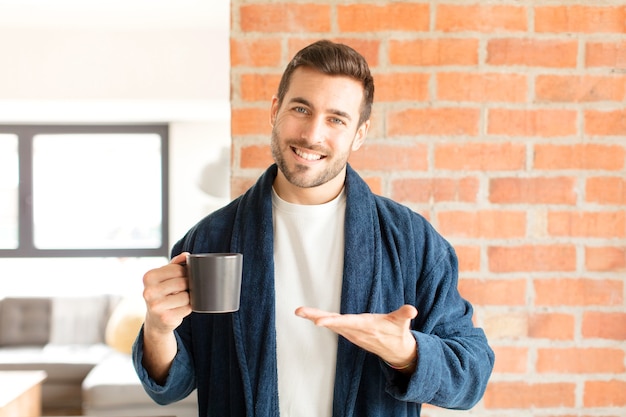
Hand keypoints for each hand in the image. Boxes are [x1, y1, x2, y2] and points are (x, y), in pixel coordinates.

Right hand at [142, 252, 191, 335]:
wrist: (156, 320)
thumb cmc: (162, 294)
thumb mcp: (165, 277)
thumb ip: (175, 264)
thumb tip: (186, 255)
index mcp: (148, 277)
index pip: (178, 269)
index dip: (185, 273)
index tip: (181, 278)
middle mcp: (149, 292)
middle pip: (182, 282)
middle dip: (187, 285)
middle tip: (182, 290)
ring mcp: (156, 306)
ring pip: (186, 296)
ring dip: (188, 297)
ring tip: (179, 300)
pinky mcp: (165, 318)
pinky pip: (188, 308)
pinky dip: (188, 307)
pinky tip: (179, 309)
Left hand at [295, 304, 417, 372]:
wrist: (397, 351)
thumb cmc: (398, 333)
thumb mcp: (403, 323)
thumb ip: (405, 315)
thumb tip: (412, 310)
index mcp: (366, 326)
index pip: (347, 322)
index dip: (332, 321)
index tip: (318, 321)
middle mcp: (356, 331)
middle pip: (333, 322)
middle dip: (316, 317)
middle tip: (300, 311)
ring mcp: (352, 333)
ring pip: (331, 323)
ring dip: (315, 317)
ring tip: (301, 311)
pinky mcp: (351, 333)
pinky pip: (334, 325)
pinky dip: (322, 320)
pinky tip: (312, 316)